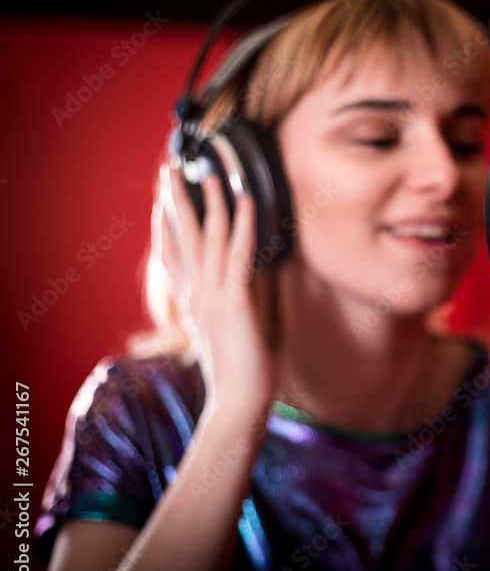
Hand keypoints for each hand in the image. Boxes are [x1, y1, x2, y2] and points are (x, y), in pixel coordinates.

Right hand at [156, 164, 274, 419]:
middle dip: (174, 200)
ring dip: (209, 202)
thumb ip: (216, 311)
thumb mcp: (219, 336)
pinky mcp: (235, 301)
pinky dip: (243, 224)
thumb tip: (225, 293)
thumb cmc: (235, 373)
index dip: (165, 224)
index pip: (172, 255)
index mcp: (189, 303)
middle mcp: (195, 294)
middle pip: (181, 237)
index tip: (161, 198)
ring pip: (207, 239)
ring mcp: (212, 296)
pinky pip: (239, 254)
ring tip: (209, 173)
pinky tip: (246, 201)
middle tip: (170, 168)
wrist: (238, 402)